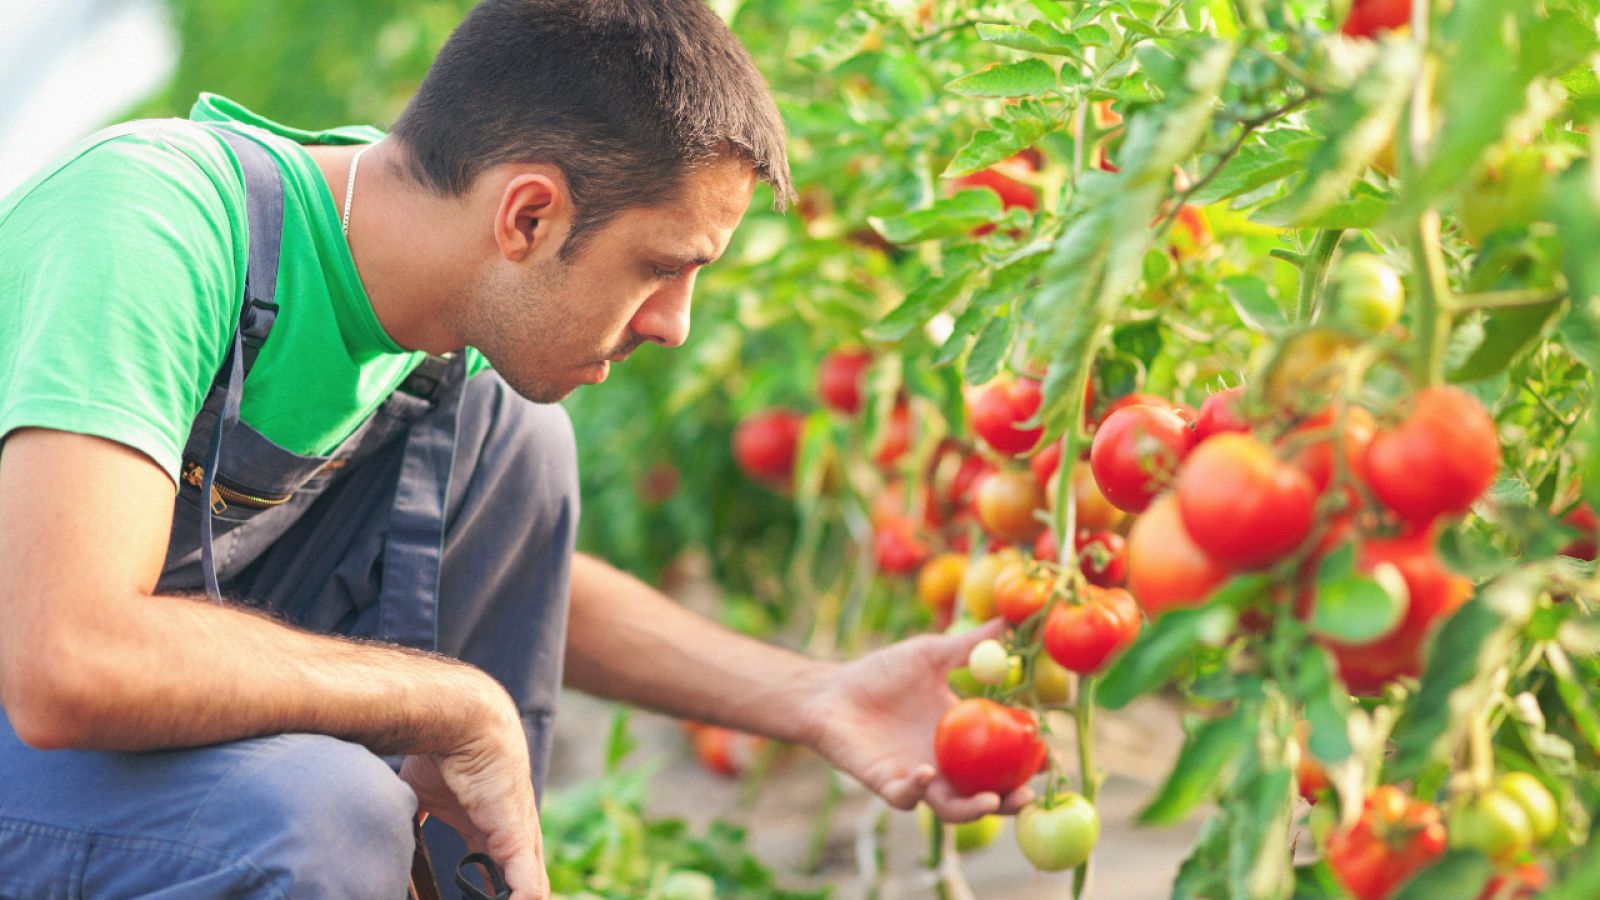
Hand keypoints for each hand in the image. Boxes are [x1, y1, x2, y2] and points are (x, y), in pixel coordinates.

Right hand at [399, 685, 547, 898]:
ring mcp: (519, 834)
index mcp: (490, 824)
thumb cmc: (439, 750)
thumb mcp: (421, 796)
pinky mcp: (518, 835)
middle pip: (514, 881)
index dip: (484, 891)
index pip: (493, 868)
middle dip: (504, 897)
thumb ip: (409, 821)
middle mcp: (509, 830)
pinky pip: (527, 883)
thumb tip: (382, 836)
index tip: (468, 898)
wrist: (459, 721)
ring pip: (527, 887)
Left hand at [800, 619, 1033, 822]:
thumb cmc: (879, 673)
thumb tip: (1011, 622)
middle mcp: (946, 765)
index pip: (1002, 757)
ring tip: (994, 801)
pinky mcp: (886, 784)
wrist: (830, 692)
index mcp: (961, 737)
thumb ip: (970, 646)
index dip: (1026, 762)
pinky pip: (906, 797)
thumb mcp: (930, 654)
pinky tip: (927, 772)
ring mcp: (918, 778)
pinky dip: (918, 789)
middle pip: (986, 793)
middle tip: (1030, 794)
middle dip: (1011, 801)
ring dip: (974, 810)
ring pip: (951, 808)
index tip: (1049, 756)